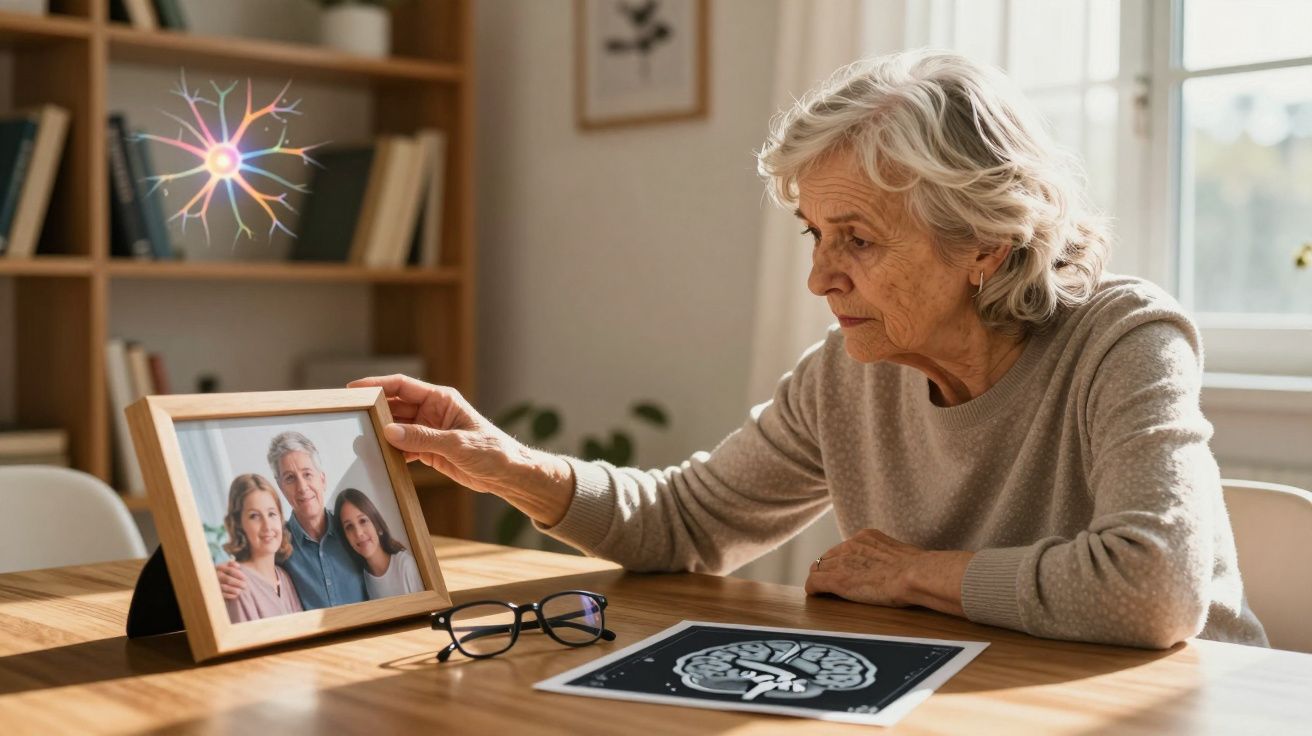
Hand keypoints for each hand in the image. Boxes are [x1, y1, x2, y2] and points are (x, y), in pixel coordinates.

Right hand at [216, 560, 246, 599]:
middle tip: (245, 585)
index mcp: (219, 567)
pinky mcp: (214, 592)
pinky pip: (222, 594)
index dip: (239, 574)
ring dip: (234, 590)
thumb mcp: (228, 566)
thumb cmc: (225, 572)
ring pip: (225, 587)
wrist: (214, 580)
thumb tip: (237, 566)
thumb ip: (233, 564)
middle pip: (228, 579)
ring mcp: (214, 584)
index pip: (231, 570)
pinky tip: (235, 595)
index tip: (245, 578)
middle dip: (238, 583)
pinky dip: (229, 595)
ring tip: (240, 591)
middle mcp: (215, 575)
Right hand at [348, 374, 575, 525]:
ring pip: (396, 428)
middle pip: (394, 406)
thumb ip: (423, 438)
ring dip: (380, 433)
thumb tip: (390, 432)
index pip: (402, 386)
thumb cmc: (492, 451)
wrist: (508, 474)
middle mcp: (431, 412)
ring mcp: (429, 431)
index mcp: (441, 399)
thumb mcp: (457, 444)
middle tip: (348, 416)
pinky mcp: (429, 450)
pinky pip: (403, 447)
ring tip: (356, 438)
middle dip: (373, 410)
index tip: (353, 390)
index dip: (376, 385)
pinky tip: (377, 457)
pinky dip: (391, 451)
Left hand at [804, 529, 972, 616]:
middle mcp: (851, 545)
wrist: (918, 574)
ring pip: (818, 569)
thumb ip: (893, 559)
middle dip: (829, 570)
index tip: (846, 572)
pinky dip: (813, 590)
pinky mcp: (837, 579)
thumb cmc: (920, 570)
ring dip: (820, 580)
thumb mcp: (904, 556)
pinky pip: (814, 583)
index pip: (844, 548)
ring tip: (822, 592)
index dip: (842, 562)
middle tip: (831, 585)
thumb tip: (902, 569)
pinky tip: (816, 596)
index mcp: (866, 537)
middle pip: (828, 557)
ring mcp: (842, 561)